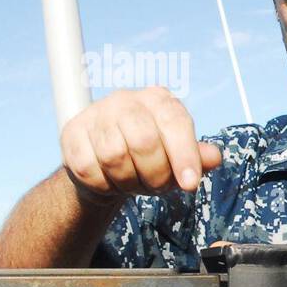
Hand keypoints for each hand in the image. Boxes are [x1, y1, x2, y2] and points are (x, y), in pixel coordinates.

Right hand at [60, 87, 222, 204]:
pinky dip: (104, 184)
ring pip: (114, 156)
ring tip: (134, 182)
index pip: (175, 123)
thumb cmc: (153, 159)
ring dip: (128, 181)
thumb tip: (214, 158)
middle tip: (156, 186)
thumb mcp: (179, 157)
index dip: (185, 156)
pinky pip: (88, 168)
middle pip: (144, 141)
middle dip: (155, 175)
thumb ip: (198, 157)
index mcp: (159, 100)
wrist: (108, 166)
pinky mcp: (72, 134)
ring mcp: (96, 114)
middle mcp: (126, 100)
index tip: (190, 184)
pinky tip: (110, 181)